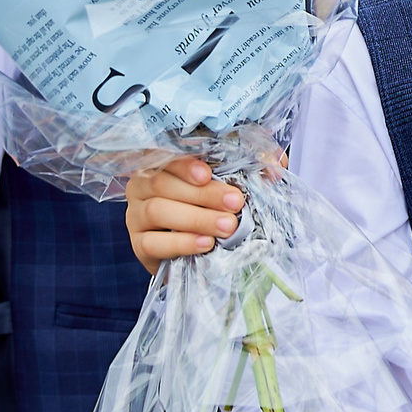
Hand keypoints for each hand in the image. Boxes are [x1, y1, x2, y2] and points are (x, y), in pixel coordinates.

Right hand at [127, 156, 244, 273]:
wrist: (196, 254)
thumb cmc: (212, 209)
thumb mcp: (229, 187)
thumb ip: (249, 172)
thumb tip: (276, 167)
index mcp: (161, 164)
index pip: (166, 157)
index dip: (185, 164)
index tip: (208, 174)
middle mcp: (141, 186)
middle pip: (163, 183)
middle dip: (203, 194)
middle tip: (235, 203)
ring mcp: (135, 216)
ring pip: (157, 210)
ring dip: (196, 218)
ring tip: (227, 226)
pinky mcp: (138, 245)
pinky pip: (153, 242)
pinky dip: (181, 242)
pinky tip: (205, 243)